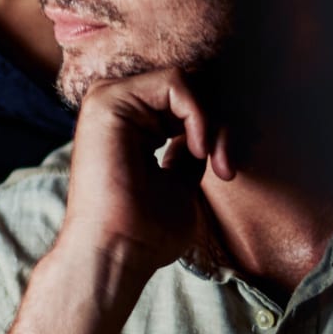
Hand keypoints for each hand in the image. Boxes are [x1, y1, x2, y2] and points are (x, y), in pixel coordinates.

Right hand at [56, 67, 231, 273]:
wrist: (118, 252)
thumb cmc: (146, 231)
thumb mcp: (180, 180)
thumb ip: (188, 149)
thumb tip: (208, 126)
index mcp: (128, 125)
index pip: (185, 102)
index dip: (216, 127)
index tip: (224, 169)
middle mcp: (115, 107)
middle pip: (189, 88)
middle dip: (219, 122)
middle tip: (224, 166)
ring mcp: (108, 100)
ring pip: (186, 81)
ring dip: (211, 120)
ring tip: (213, 162)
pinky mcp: (108, 100)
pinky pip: (175, 81)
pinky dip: (197, 113)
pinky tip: (197, 149)